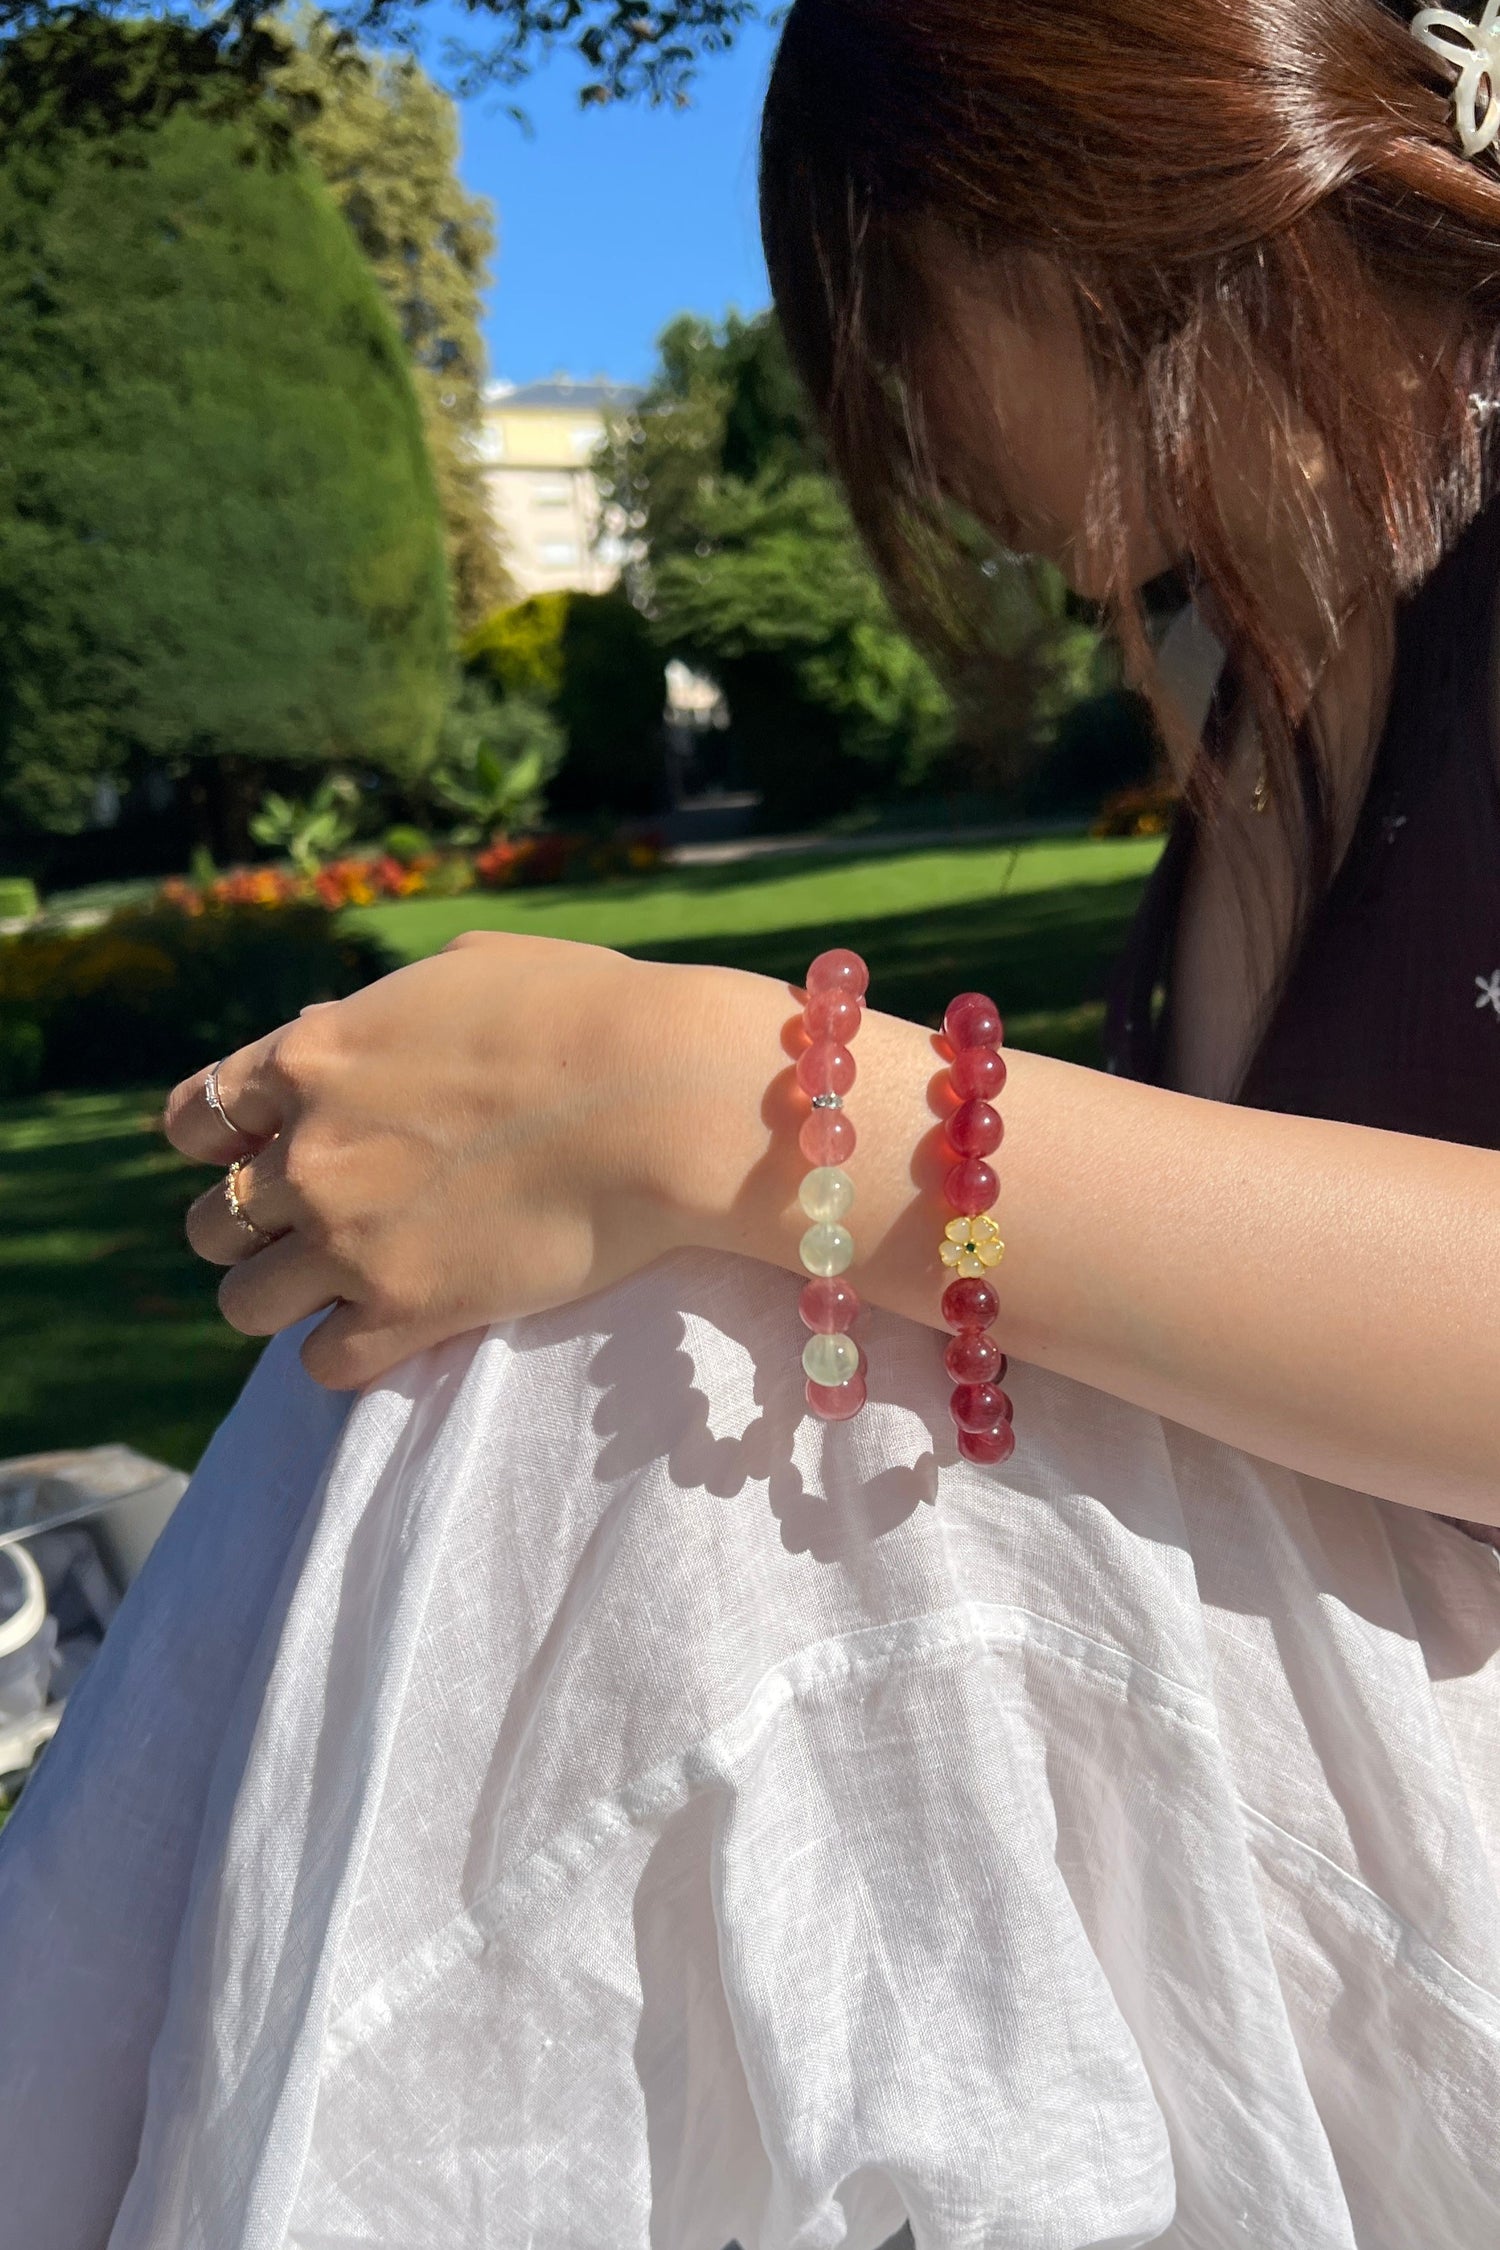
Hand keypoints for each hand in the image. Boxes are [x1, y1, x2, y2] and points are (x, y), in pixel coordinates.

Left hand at [164, 934, 722, 1388]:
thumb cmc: (590, 1014)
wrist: (665, 1098)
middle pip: (210, 1223)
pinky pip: (324, 1365)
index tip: (268, 1155)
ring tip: (348, 1289)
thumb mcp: (466, 969)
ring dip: (289, 1299)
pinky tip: (395, 1327)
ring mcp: (348, 1238)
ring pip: (246, 1305)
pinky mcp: (408, 1310)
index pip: (193, 1120)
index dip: (224, 1144)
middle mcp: (308, 1152)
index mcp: (310, 1057)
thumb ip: (381, 1009)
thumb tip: (347, 1025)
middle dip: (255, 1229)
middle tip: (320, 1228)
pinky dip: (350, 1352)